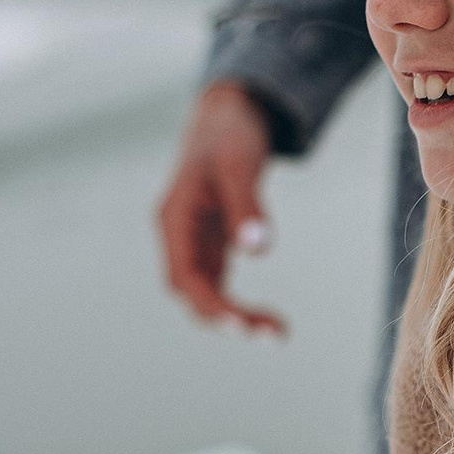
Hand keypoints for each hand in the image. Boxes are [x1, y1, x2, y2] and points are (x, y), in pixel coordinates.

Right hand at [157, 81, 286, 334]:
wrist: (228, 118)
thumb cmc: (229, 137)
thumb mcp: (240, 165)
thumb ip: (247, 207)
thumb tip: (258, 251)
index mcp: (174, 219)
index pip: (184, 276)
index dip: (209, 304)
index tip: (241, 325)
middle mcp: (178, 237)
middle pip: (193, 293)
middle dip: (227, 319)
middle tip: (274, 335)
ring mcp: (193, 244)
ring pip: (206, 294)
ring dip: (237, 318)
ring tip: (279, 334)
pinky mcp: (211, 246)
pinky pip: (220, 286)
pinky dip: (240, 305)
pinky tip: (270, 320)